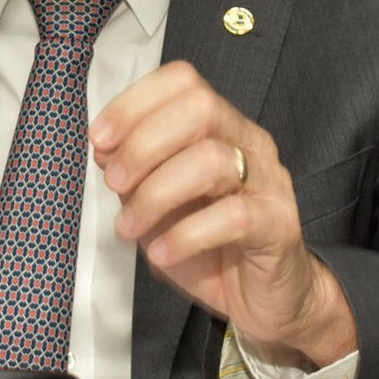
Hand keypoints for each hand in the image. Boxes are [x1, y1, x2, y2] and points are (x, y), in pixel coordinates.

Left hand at [89, 61, 356, 367]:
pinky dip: (185, 235)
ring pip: (212, 160)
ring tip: (130, 226)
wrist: (265, 297)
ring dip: (156, 194)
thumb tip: (104, 148)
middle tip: (114, 182)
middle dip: (143, 143)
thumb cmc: (211, 246)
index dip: (134, 103)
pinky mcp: (279, 225)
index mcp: (222, 126)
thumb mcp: (160, 204)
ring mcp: (269, 181)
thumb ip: (136, 172)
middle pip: (200, 107)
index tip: (99, 139)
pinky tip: (161, 253)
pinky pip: (232, 217)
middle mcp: (249, 142)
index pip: (183, 81)